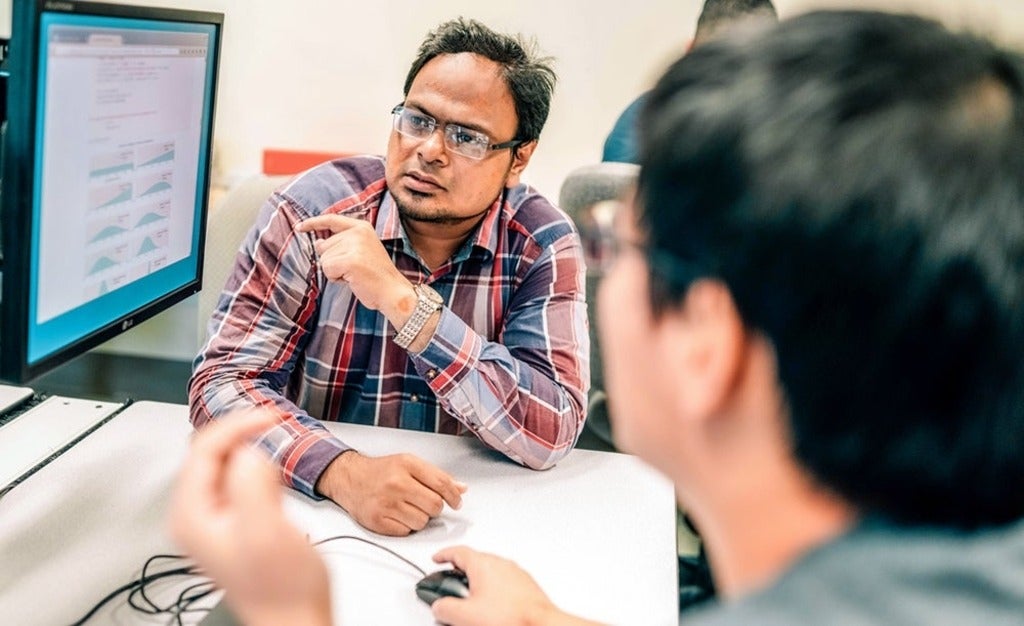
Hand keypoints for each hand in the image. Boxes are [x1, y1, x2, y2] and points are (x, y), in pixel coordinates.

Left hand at [169, 413, 331, 625]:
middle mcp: (195, 515)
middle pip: (209, 452)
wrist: (294, 620)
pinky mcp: (232, 521)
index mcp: (192, 515)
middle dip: (244, 434)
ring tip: (276, 453)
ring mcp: (212, 519)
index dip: (238, 425)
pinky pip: (238, 479)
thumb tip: (249, 452)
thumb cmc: (284, 589)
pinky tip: (274, 484)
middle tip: (277, 425)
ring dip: (252, 450)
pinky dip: (258, 470)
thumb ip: (253, 485)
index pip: (204, 448)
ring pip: (225, 463)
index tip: (271, 417)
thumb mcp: (268, 531)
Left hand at [296, 214, 416, 327]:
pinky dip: (335, 278)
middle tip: (354, 270)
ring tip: (354, 275)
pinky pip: (327, 269)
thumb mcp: (360, 252)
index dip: (313, 223)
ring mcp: (355, 245)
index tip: (299, 227)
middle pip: (323, 246)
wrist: (394, 292)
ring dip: (334, 272)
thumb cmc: (376, 276)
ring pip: (324, 259)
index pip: (331, 220)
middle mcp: (358, 232)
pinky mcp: (350, 260)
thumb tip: (318, 242)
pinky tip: (351, 280)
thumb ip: (340, 244)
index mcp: (362, 227)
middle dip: (332, 261)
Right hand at [316, 451, 466, 535]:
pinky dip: (405, 527)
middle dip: (435, 508)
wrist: (350, 478)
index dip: (454, 496)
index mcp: (407, 464)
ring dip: (420, 518)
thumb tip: (461, 488)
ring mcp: (386, 503)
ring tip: (408, 508)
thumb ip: (437, 476)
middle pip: (434, 506)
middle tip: (426, 503)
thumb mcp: (410, 464)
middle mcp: (396, 483)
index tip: (457, 502)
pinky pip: (406, 531)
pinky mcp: (377, 521)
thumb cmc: (381, 471)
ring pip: (422, 522)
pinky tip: (397, 515)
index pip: (441, 483)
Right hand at [430, 546, 596, 625]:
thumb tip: (440, 606)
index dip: (443, 555)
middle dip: (459, 575)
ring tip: (471, 605)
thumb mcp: (465, 616)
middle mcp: (500, 563)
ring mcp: (515, 574)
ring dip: (476, 584)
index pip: (457, 552)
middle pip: (473, 562)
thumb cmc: (510, 617)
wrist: (540, 625)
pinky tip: (492, 609)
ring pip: (489, 573)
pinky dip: (492, 591)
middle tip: (450, 588)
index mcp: (483, 563)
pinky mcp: (525, 586)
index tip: (437, 559)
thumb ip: (445, 608)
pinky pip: (503, 582)